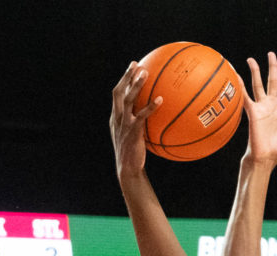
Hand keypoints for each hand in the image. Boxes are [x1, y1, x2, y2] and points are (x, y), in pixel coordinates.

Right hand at [110, 62, 161, 179]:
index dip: (124, 79)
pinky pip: (141, 116)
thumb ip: (139, 123)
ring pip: (127, 100)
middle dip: (126, 77)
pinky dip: (150, 106)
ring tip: (145, 73)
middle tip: (136, 64)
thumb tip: (156, 114)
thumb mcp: (133, 136)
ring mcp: (123, 124)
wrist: (127, 169)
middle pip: (118, 92)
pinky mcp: (132, 132)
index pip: (117, 94)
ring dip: (136, 85)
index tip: (133, 66)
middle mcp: (117, 118)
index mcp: (115, 117)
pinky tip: (161, 99)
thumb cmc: (133, 154)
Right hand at [242, 52, 276, 166]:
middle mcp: (271, 104)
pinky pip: (245, 97)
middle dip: (272, 67)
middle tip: (271, 54)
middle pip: (272, 81)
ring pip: (258, 85)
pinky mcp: (253, 112)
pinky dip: (240, 87)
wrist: (267, 157)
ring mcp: (262, 107)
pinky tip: (236, 76)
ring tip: (251, 59)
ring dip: (255, 72)